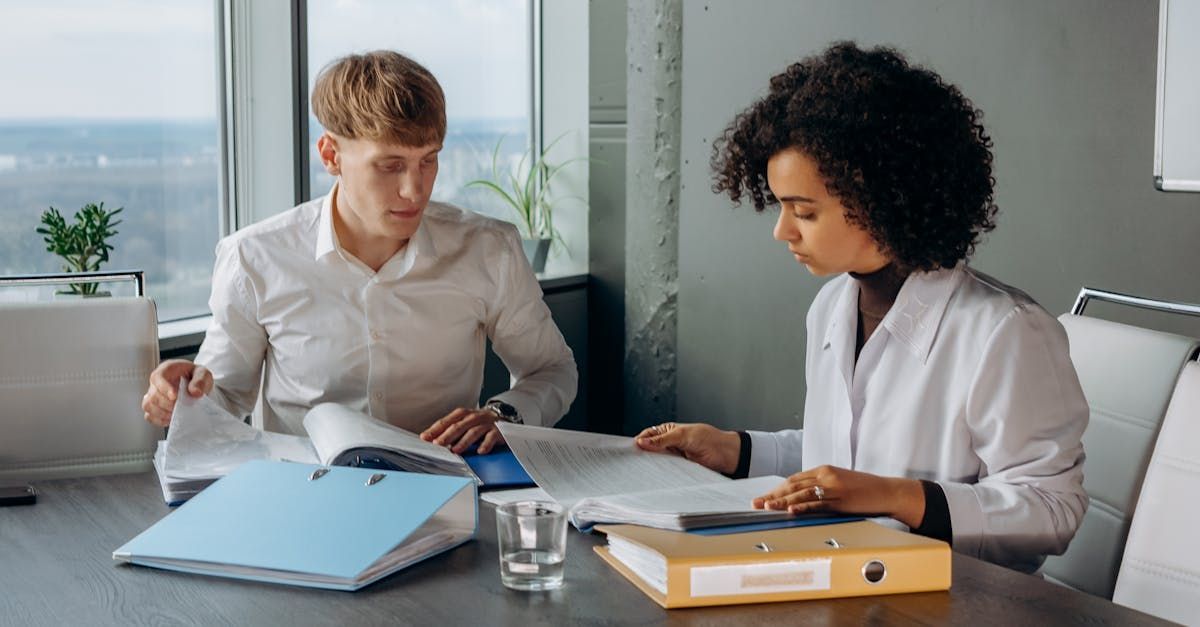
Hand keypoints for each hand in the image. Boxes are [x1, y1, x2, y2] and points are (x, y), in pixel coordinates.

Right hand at [142, 359, 213, 426]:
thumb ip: (200, 381)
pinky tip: (171, 419)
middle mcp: (156, 382)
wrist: (197, 386)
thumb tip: (195, 392)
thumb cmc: (197, 377)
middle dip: (167, 404)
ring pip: (148, 405)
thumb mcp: (203, 374)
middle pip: (153, 395)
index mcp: (166, 370)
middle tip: (181, 407)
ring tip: (177, 413)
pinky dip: (159, 420)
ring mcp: (153, 395)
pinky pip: (149, 416)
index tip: (174, 397)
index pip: (158, 377)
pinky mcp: (154, 407)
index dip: (164, 388)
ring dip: (162, 413)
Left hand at [420, 408, 504, 453]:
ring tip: (455, 450)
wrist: (502, 418)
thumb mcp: (462, 424)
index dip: (435, 429)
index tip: (425, 437)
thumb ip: (448, 431)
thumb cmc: (478, 423)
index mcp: (462, 414)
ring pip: (473, 432)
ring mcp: (486, 424)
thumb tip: (430, 439)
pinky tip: (480, 451)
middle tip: (438, 444)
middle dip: (447, 435)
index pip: (446, 421)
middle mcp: (473, 417)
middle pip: (459, 426)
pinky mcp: (497, 431)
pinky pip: (491, 437)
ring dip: (464, 441)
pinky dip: (486, 444)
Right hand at [634, 422, 741, 474]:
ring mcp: (673, 457)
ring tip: (642, 471)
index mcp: (667, 431)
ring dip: (652, 465)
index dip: (638, 442)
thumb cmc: (708, 438)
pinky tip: (656, 476)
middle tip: (633, 463)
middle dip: (642, 455)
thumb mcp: (682, 435)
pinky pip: (666, 471)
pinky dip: (661, 473)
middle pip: (650, 450)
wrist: (726, 454)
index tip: (629, 450)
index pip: (647, 436)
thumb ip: (662, 440)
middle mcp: (668, 444)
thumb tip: (642, 442)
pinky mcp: (679, 469)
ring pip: (657, 461)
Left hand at [753, 465, 925, 527]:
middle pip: (793, 485)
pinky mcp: (841, 499)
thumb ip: (821, 487)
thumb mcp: (839, 483)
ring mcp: (833, 487)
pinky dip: (803, 507)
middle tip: (755, 504)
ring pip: (801, 494)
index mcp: (823, 470)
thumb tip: (801, 498)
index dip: (777, 489)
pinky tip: (790, 511)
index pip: (794, 480)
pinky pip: (818, 504)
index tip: (763, 498)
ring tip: (766, 507)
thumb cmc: (864, 489)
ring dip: (782, 501)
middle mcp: (825, 475)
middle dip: (773, 495)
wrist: (887, 491)